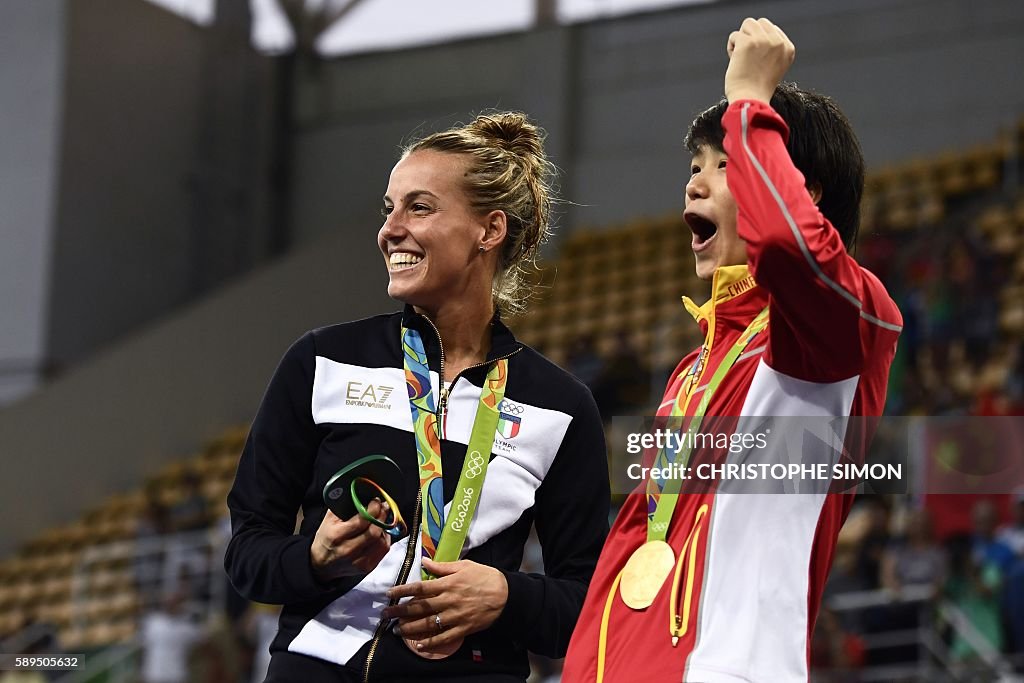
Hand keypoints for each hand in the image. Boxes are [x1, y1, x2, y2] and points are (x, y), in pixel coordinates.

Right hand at [310, 499, 390, 580]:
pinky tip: (381, 533)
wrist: (321, 565)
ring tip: (381, 520)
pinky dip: (385, 539)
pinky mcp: (366, 568)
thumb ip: (342, 507)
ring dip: (385, 528)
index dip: (373, 508)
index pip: (362, 520)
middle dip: (382, 516)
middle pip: (374, 532)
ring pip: (382, 542)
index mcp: (337, 536)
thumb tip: (359, 494)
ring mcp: (358, 561)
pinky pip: (383, 550)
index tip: (376, 501)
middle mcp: (348, 550)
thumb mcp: (328, 521)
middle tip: (383, 507)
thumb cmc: (326, 539)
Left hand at [381, 558, 508, 652]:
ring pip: (428, 624)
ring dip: (411, 628)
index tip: (389, 593)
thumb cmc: (484, 576)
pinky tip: (419, 645)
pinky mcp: (463, 628)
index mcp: (448, 584)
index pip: (420, 587)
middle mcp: (448, 600)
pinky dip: (431, 643)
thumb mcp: (464, 565)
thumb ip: (442, 566)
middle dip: (400, 611)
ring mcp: (455, 616)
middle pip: (419, 607)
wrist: (506, 594)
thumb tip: (424, 562)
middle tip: (385, 614)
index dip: (402, 590)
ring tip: (397, 630)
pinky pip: (444, 638)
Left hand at [724, 17, 794, 103]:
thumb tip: (758, 36)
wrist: (751, 100)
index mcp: (788, 49)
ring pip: (748, 24)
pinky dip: (732, 47)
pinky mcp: (748, 43)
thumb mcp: (775, 67)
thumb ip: (772, 50)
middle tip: (747, 56)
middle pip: (761, 23)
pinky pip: (735, 35)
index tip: (756, 58)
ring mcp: (763, 41)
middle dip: (751, 36)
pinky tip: (735, 60)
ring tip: (741, 56)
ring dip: (741, 39)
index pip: (773, 30)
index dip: (760, 42)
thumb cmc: (758, 90)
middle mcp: (778, 42)